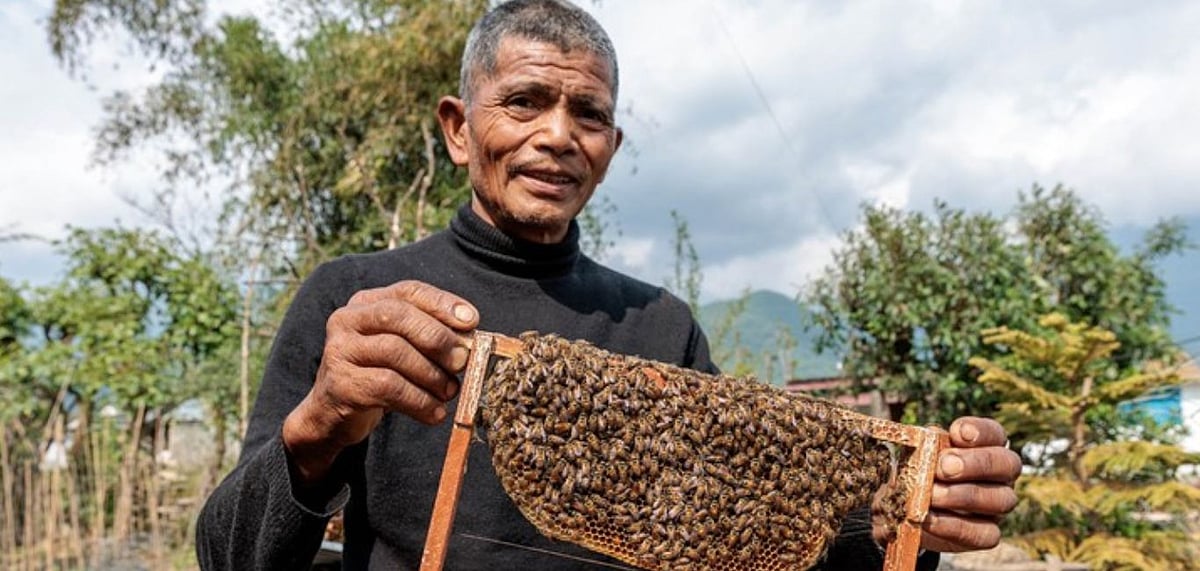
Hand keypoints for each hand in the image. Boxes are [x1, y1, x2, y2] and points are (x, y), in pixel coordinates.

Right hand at [282, 280, 478, 484]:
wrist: (333, 415)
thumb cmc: (378, 376)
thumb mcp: (402, 350)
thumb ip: (430, 338)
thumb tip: (470, 341)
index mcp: (366, 303)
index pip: (408, 291)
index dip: (442, 303)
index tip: (472, 321)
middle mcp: (347, 320)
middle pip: (398, 316)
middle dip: (437, 338)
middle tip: (462, 362)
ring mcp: (339, 351)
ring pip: (395, 352)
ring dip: (431, 374)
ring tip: (450, 392)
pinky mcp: (340, 384)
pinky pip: (388, 387)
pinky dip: (419, 401)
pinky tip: (434, 412)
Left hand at [921, 417, 1021, 551]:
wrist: (906, 508)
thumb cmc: (917, 470)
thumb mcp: (918, 452)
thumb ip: (926, 444)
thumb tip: (928, 439)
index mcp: (986, 446)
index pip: (995, 433)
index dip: (980, 431)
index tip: (956, 432)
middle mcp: (1000, 475)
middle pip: (1007, 464)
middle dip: (975, 463)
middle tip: (943, 467)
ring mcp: (997, 505)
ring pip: (1000, 499)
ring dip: (962, 496)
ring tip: (930, 495)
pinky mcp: (987, 534)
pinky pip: (984, 534)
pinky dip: (953, 526)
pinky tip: (928, 519)